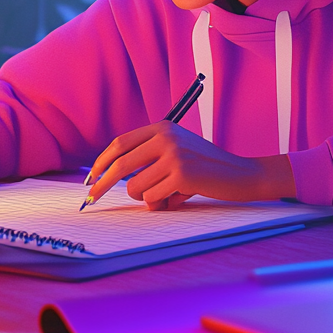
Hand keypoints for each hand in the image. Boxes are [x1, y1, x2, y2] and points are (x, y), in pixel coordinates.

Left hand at [84, 121, 294, 209]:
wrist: (242, 174)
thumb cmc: (206, 169)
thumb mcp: (177, 153)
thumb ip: (149, 159)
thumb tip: (110, 178)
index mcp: (162, 127)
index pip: (120, 143)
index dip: (101, 162)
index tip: (90, 178)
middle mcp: (165, 137)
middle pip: (119, 164)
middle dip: (101, 185)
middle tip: (90, 200)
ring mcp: (173, 154)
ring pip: (135, 187)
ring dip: (147, 199)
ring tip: (170, 195)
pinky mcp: (181, 174)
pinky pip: (152, 198)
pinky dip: (162, 204)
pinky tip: (182, 197)